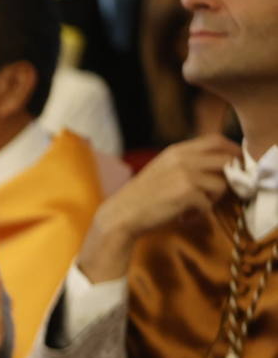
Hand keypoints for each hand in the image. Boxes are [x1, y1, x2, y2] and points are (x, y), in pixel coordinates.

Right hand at [79, 134, 241, 282]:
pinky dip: (199, 214)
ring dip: (213, 199)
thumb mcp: (162, 169)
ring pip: (221, 184)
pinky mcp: (186, 194)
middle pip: (225, 159)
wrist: (122, 215)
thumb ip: (186, 162)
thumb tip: (217, 165)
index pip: (216, 140)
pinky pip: (208, 204)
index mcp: (176, 151)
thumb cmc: (141, 197)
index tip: (235, 163)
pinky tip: (184, 217)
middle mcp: (183, 159)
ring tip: (195, 207)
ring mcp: (185, 175)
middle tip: (219, 191)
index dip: (231, 150)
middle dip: (230, 177)